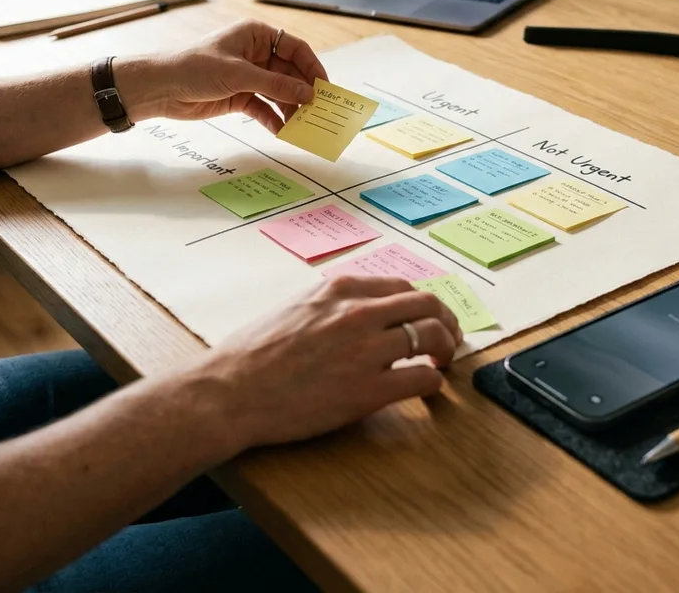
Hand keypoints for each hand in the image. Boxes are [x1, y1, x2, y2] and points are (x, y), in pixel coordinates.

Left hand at [119, 20, 327, 131]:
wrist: (160, 87)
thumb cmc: (195, 67)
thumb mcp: (239, 74)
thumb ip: (275, 85)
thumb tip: (307, 94)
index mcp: (256, 36)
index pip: (295, 49)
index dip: (312, 67)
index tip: (324, 88)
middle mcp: (256, 54)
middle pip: (290, 73)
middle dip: (303, 92)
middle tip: (319, 112)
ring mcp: (249, 76)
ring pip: (279, 93)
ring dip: (291, 108)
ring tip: (304, 125)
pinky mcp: (240, 96)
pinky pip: (264, 108)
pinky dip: (274, 119)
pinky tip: (284, 131)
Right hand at [201, 275, 463, 452]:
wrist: (229, 391)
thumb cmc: (252, 354)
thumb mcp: (296, 306)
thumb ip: (332, 304)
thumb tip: (358, 310)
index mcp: (341, 289)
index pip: (402, 287)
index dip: (423, 305)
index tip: (427, 317)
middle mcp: (359, 311)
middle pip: (427, 304)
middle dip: (446, 320)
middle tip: (448, 339)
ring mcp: (366, 349)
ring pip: (433, 336)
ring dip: (446, 349)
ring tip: (442, 363)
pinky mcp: (368, 390)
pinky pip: (423, 378)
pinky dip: (434, 382)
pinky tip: (427, 387)